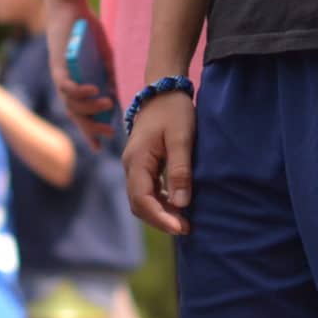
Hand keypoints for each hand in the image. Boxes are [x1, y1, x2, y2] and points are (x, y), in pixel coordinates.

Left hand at [44, 0, 115, 144]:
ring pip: (70, 103)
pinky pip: (66, 84)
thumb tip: (116, 95)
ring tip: (107, 103)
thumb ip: (108, 75)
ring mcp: (60, 75)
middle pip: (74, 114)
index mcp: (75, 85)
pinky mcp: (58, 64)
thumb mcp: (103, 57)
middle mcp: (65, 84)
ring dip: (89, 107)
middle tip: (108, 132)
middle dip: (91, 126)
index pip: (80, 114)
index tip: (99, 147)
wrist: (71, 7)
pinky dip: (79, 91)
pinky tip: (93, 89)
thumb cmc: (86, 31)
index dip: (89, 131)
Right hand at [122, 89, 194, 236]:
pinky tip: (178, 205)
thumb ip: (180, 170)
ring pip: (142, 199)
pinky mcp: (142, 164)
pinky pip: (147, 190)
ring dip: (161, 212)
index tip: (182, 228)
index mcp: (137, 159)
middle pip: (138, 203)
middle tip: (187, 228)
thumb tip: (181, 204)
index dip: (160, 218)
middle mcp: (130, 165)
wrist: (163, 89)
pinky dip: (161, 202)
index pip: (142, 199)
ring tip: (185, 221)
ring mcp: (135, 164)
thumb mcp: (181, 138)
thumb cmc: (174, 111)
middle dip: (160, 219)